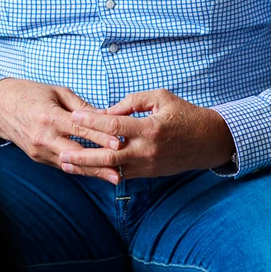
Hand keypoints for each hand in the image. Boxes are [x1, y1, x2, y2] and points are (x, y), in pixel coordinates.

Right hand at [0, 78, 118, 177]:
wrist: (1, 107)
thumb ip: (82, 106)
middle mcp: (44, 137)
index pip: (80, 129)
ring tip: (112, 177)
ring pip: (70, 164)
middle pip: (76, 153)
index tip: (119, 143)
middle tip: (119, 171)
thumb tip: (106, 115)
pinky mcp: (38, 158)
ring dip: (92, 171)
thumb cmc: (31, 94)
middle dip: (99, 163)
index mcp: (50, 116)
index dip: (100, 137)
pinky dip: (79, 169)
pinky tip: (95, 173)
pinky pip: (62, 165)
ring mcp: (39, 150)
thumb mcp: (58, 92)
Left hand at [60, 90, 235, 181]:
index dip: (92, 120)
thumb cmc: (185, 114)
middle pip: (109, 155)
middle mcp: (148, 150)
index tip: (74, 115)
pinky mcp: (149, 173)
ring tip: (67, 165)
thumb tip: (107, 110)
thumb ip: (132, 101)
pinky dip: (103, 171)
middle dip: (83, 155)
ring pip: (113, 169)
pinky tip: (86, 169)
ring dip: (89, 168)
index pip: (115, 125)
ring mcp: (148, 165)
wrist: (209, 141)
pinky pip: (122, 174)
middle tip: (62, 152)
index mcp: (150, 128)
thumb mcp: (161, 97)